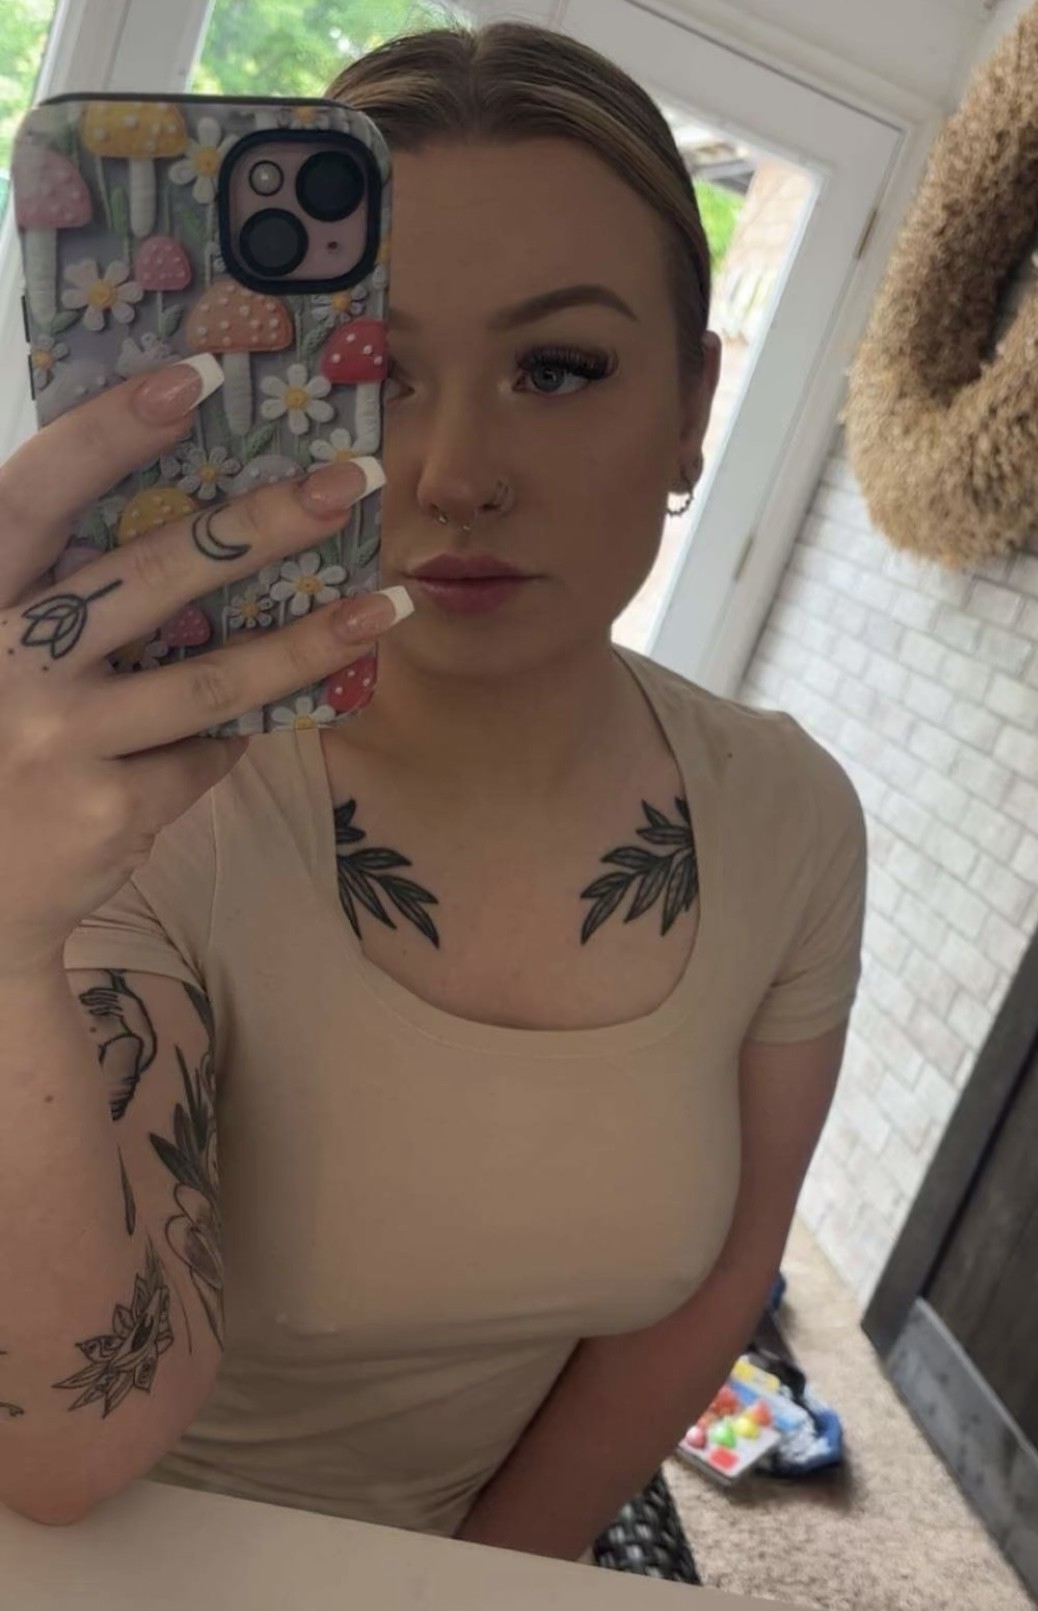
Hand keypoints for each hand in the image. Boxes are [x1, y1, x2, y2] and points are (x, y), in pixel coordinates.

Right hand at [0, 358, 400, 976]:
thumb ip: (53, 588)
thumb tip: (188, 516)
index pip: (35, 492)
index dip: (110, 432)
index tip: (195, 377)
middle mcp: (5, 661)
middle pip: (152, 574)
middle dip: (262, 524)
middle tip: (350, 482)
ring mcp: (57, 742)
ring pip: (211, 680)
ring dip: (309, 641)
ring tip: (386, 606)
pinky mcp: (106, 810)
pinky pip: (205, 756)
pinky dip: (237, 735)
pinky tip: (270, 716)